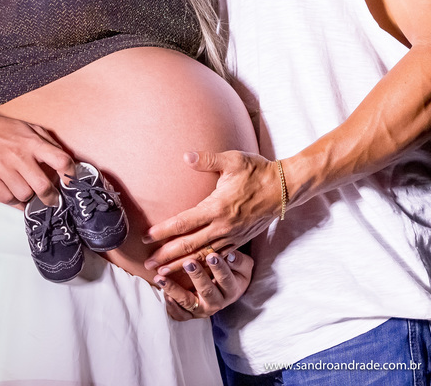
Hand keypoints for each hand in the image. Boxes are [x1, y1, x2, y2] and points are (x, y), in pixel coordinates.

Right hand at [0, 106, 74, 203]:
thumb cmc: (5, 130)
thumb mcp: (31, 128)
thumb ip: (49, 143)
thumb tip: (66, 161)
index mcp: (33, 143)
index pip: (61, 161)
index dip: (71, 175)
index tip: (71, 183)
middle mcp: (19, 156)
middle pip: (43, 186)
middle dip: (52, 198)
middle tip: (53, 200)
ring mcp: (2, 168)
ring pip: (25, 195)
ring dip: (30, 197)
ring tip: (29, 191)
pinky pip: (7, 199)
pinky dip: (14, 200)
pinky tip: (15, 192)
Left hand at [143, 150, 282, 269]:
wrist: (284, 189)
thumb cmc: (258, 172)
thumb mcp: (233, 160)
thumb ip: (207, 159)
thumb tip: (185, 156)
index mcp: (218, 206)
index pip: (184, 222)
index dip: (164, 231)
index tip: (147, 237)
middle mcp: (223, 226)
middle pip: (189, 245)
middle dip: (166, 256)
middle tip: (147, 264)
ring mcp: (231, 237)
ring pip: (201, 257)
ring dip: (180, 266)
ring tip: (162, 275)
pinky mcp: (239, 242)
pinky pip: (216, 259)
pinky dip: (200, 267)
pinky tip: (190, 273)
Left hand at [156, 249, 253, 320]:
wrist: (226, 288)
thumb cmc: (234, 272)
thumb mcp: (243, 266)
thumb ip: (238, 260)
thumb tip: (230, 254)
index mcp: (232, 290)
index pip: (226, 279)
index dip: (219, 268)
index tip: (212, 255)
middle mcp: (217, 303)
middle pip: (207, 291)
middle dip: (197, 276)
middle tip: (188, 262)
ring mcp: (202, 310)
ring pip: (188, 302)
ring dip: (174, 289)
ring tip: (161, 277)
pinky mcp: (190, 314)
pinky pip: (179, 314)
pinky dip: (171, 305)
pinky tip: (163, 292)